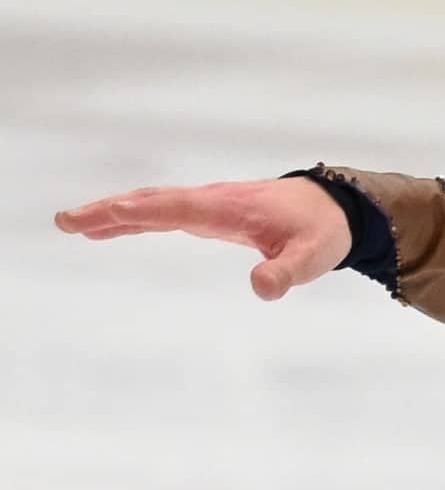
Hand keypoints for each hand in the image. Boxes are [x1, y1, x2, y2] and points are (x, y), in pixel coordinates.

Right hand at [54, 175, 353, 300]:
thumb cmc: (321, 232)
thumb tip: (261, 289)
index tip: (109, 212)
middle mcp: (210, 200)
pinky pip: (161, 212)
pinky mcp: (207, 212)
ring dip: (112, 214)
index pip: (178, 207)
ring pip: (151, 205)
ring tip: (72, 224)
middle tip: (66, 221)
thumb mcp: (313, 258)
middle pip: (152, 202)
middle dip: (109, 210)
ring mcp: (206, 204)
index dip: (144, 210)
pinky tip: (106, 228)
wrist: (333, 208)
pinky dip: (132, 217)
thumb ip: (287, 273)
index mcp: (229, 208)